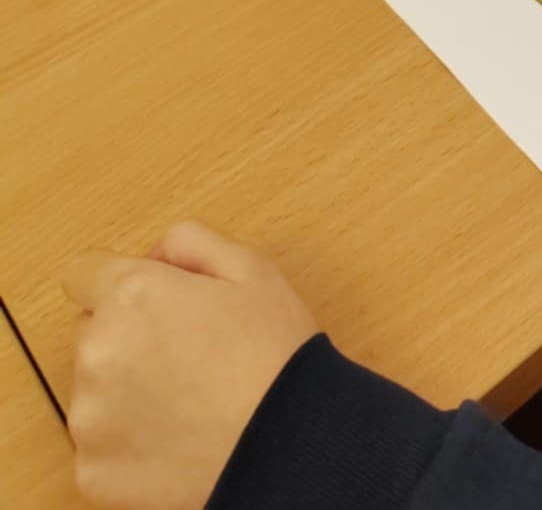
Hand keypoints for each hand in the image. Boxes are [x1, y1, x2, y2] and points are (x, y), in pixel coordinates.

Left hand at [64, 221, 317, 509]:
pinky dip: (128, 443)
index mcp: (131, 296)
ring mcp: (90, 418)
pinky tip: (175, 438)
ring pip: (94, 391)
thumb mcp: (250, 268)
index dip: (119, 283)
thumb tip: (154, 256)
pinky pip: (100, 445)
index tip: (149, 303)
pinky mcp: (92, 471)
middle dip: (126, 336)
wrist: (286, 442)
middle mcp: (98, 353)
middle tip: (182, 354)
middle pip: (89, 332)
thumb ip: (190, 243)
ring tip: (186, 401)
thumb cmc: (273, 354)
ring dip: (125, 391)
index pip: (83, 274)